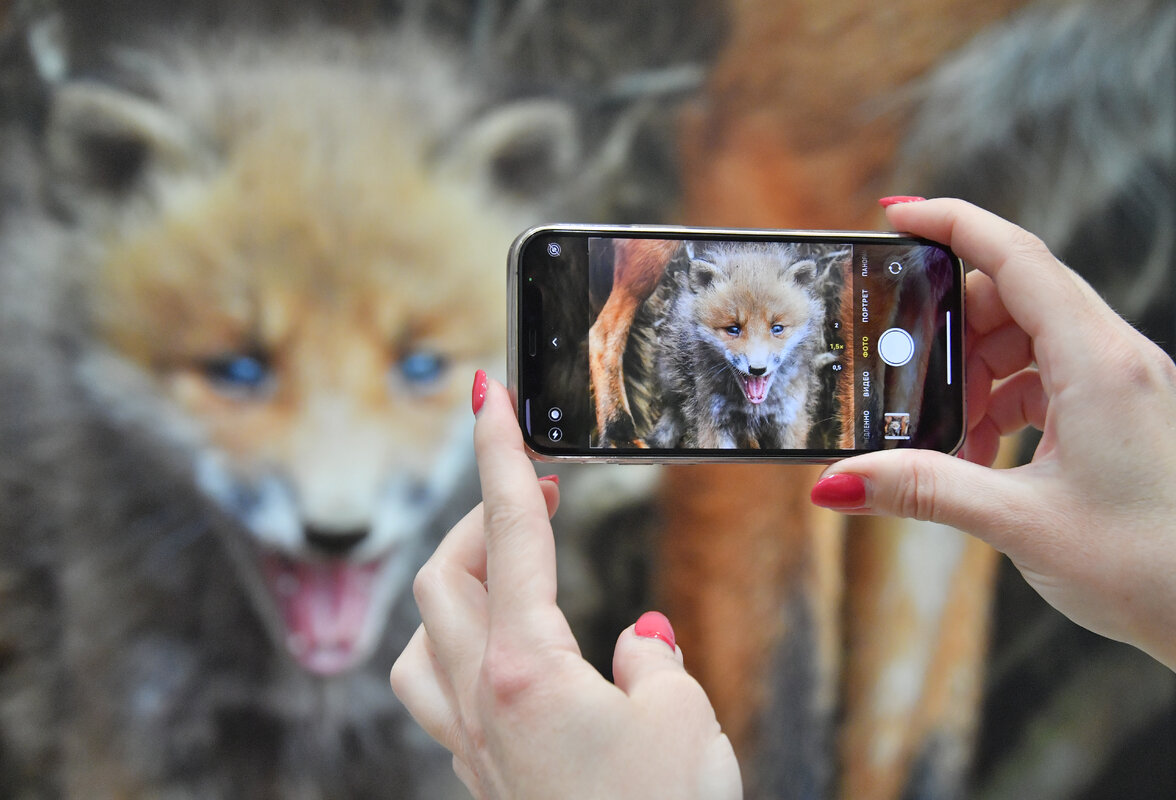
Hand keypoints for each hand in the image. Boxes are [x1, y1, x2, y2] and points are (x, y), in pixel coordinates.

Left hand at [391, 372, 741, 799]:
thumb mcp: (681, 722)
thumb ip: (651, 664)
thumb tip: (634, 642)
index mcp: (525, 668)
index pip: (508, 530)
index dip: (497, 450)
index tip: (485, 391)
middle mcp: (481, 701)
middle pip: (444, 575)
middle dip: (483, 514)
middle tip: (536, 486)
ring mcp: (472, 744)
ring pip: (423, 637)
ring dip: (459, 582)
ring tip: (509, 565)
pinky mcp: (481, 776)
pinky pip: (437, 693)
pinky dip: (459, 648)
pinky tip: (504, 654)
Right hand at [812, 198, 1175, 685]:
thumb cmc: (1150, 567)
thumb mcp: (1018, 523)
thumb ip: (923, 489)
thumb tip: (841, 481)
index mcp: (1100, 363)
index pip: (1016, 257)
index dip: (952, 223)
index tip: (896, 216)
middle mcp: (1118, 358)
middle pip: (1015, 295)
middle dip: (952, 328)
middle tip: (907, 376)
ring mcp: (1124, 383)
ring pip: (1030, 338)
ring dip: (977, 375)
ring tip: (948, 437)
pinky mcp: (1123, 411)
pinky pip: (1049, 377)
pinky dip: (1004, 402)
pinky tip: (982, 453)